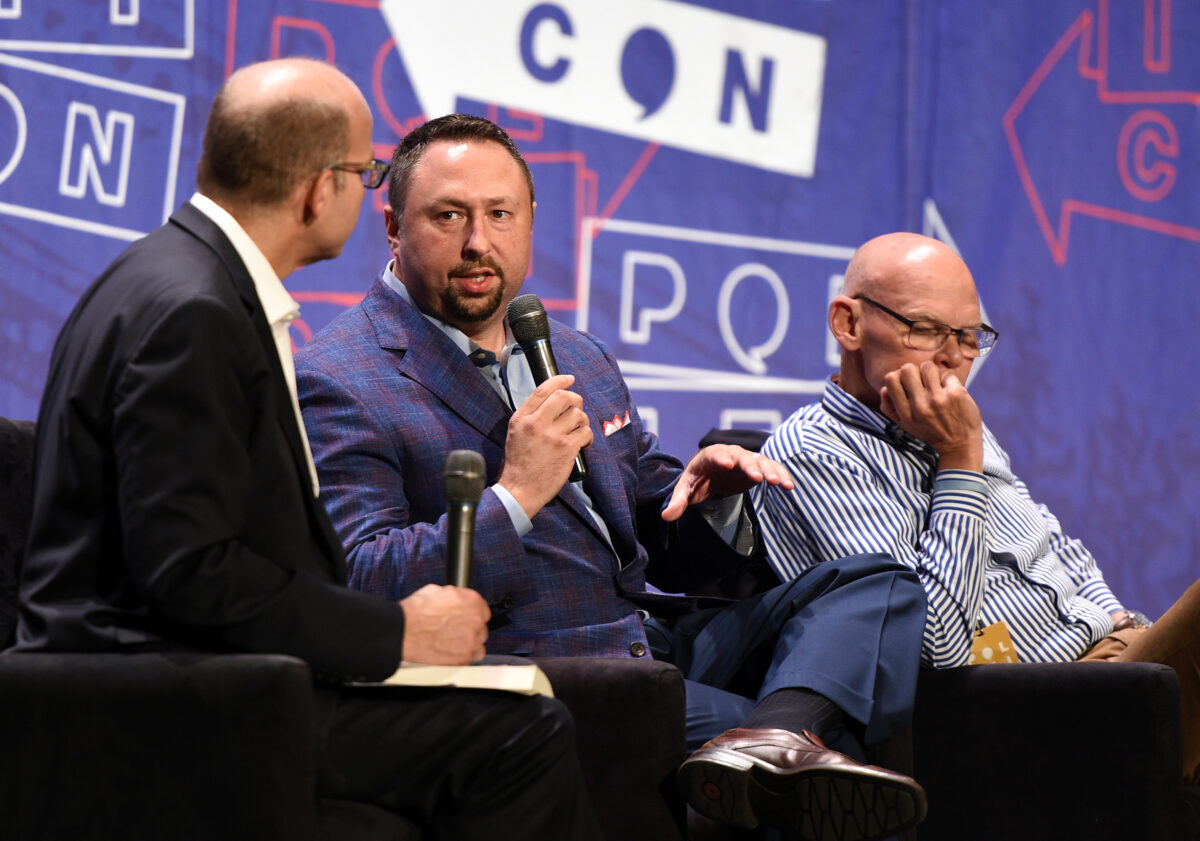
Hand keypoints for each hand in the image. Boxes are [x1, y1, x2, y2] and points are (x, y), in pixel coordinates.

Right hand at [399, 584, 489, 664]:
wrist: (402, 631)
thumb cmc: (414, 612)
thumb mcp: (436, 591)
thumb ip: (453, 596)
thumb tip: (455, 598)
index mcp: (471, 601)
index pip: (484, 610)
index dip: (473, 615)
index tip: (466, 619)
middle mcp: (475, 621)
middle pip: (481, 628)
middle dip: (470, 630)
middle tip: (455, 631)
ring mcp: (470, 641)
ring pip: (478, 645)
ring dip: (468, 645)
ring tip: (452, 644)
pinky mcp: (462, 658)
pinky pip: (469, 659)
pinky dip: (461, 657)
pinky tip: (449, 652)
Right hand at [498, 374, 593, 516]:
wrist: (520, 489)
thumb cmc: (519, 463)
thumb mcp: (515, 432)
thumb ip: (530, 416)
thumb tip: (551, 401)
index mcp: (522, 418)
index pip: (542, 390)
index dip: (559, 381)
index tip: (569, 379)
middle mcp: (536, 423)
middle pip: (564, 397)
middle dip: (575, 400)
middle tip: (577, 409)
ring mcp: (553, 435)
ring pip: (578, 414)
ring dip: (583, 420)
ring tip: (578, 430)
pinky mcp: (566, 448)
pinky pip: (586, 432)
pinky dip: (588, 436)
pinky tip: (583, 443)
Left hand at [662, 444, 793, 521]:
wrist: (710, 477)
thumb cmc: (696, 481)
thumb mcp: (685, 491)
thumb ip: (678, 502)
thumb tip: (666, 516)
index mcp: (709, 456)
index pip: (714, 453)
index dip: (720, 457)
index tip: (726, 463)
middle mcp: (730, 454)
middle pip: (741, 456)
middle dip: (750, 466)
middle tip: (759, 478)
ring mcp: (746, 460)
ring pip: (760, 461)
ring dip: (770, 471)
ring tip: (780, 483)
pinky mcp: (758, 468)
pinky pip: (771, 469)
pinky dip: (780, 475)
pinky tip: (789, 486)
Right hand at [880, 362, 982, 471]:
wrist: (959, 445)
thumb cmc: (931, 431)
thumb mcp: (905, 425)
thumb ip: (889, 407)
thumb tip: (884, 388)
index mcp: (905, 413)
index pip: (891, 379)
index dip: (898, 375)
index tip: (907, 383)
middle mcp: (920, 406)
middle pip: (907, 368)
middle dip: (915, 371)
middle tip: (922, 381)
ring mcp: (938, 399)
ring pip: (927, 367)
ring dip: (932, 372)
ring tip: (936, 383)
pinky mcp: (956, 394)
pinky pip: (946, 374)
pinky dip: (948, 380)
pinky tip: (950, 390)